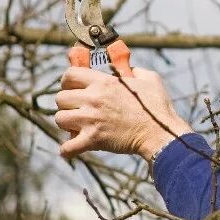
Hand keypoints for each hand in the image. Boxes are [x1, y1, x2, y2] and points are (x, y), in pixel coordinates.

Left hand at [55, 65, 192, 160]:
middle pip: (60, 98)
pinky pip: (67, 147)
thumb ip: (135, 71)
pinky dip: (67, 150)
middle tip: (76, 109)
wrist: (160, 133)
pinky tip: (71, 149)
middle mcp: (93, 99)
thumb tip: (129, 69)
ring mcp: (91, 120)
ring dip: (67, 123)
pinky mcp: (93, 140)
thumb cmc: (157, 106)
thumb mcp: (149, 79)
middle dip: (66, 104)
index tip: (72, 87)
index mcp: (104, 82)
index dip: (67, 81)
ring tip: (76, 126)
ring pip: (60, 119)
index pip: (69, 74)